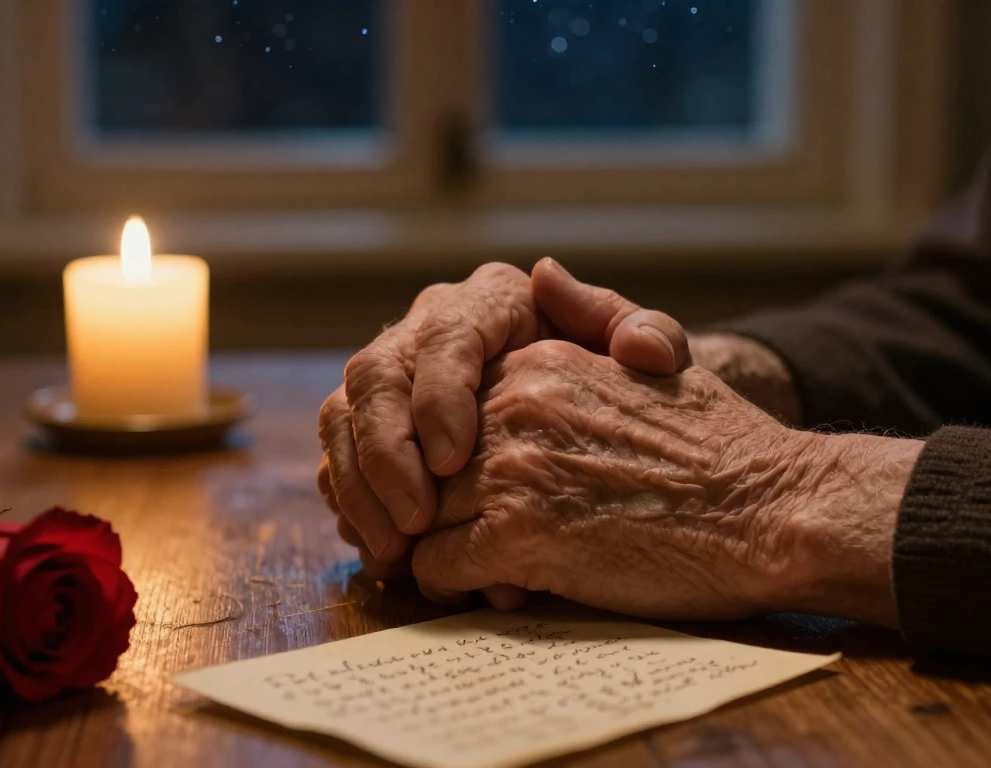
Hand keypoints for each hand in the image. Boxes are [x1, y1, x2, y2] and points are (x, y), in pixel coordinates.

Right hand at [317, 260, 691, 580]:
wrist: (590, 414)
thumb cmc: (618, 382)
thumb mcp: (648, 354)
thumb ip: (652, 342)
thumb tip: (640, 343)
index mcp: (490, 300)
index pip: (445, 336)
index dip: (438, 397)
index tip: (454, 460)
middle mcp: (427, 329)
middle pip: (374, 375)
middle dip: (386, 452)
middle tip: (418, 519)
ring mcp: (392, 378)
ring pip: (342, 417)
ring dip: (359, 488)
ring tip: (394, 550)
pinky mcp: (371, 425)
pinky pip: (338, 457)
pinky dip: (352, 506)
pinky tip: (382, 551)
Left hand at [411, 340, 921, 624]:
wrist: (775, 512)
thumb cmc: (724, 448)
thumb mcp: (658, 360)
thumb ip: (592, 315)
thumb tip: (541, 271)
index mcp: (540, 361)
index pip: (451, 408)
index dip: (463, 455)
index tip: (488, 487)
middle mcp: (514, 405)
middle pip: (430, 461)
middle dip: (444, 502)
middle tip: (478, 535)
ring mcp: (512, 468)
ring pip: (422, 514)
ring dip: (447, 545)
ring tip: (492, 567)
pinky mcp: (519, 535)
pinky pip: (436, 565)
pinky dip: (458, 584)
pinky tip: (504, 588)